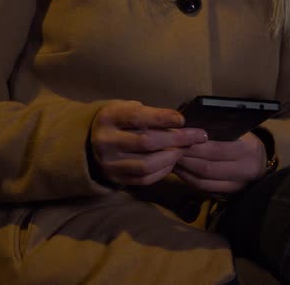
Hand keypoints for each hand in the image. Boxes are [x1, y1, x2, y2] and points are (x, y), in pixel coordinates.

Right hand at [90, 100, 207, 185]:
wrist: (90, 142)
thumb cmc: (121, 122)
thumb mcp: (129, 109)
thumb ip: (151, 115)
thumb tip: (181, 124)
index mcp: (109, 117)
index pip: (137, 117)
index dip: (162, 118)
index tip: (182, 120)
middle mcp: (105, 141)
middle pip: (147, 142)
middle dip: (177, 139)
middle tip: (199, 136)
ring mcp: (109, 163)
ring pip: (147, 164)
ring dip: (172, 157)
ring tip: (185, 150)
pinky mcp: (116, 179)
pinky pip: (145, 178)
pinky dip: (163, 171)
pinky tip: (173, 162)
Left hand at [173, 132, 266, 193]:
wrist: (261, 162)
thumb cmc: (245, 140)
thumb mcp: (238, 132)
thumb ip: (218, 131)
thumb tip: (189, 129)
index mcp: (248, 149)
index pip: (216, 149)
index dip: (194, 146)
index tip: (178, 139)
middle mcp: (245, 169)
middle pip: (207, 167)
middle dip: (185, 159)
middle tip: (169, 150)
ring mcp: (237, 185)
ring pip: (203, 180)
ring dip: (184, 170)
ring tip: (170, 159)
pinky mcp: (228, 194)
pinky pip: (203, 188)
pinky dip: (188, 179)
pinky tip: (179, 170)